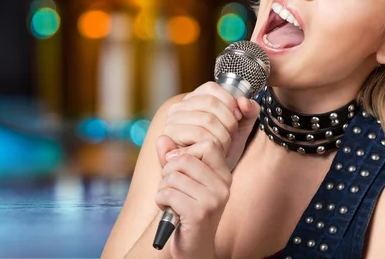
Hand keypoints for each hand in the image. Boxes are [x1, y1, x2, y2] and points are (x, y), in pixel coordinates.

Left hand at [155, 139, 231, 258]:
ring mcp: (213, 200)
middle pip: (185, 159)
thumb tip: (162, 137)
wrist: (192, 247)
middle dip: (168, 172)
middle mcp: (223, 186)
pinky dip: (161, 200)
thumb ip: (172, 158)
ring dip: (163, 189)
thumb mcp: (180, 180)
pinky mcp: (199, 213)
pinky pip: (168, 193)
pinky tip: (168, 210)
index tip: (177, 167)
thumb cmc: (185, 211)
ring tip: (170, 201)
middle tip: (171, 188)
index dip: (185, 152)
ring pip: (173, 177)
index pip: (207, 144)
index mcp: (224, 174)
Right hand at [157, 81, 260, 171]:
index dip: (229, 101)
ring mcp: (172, 121)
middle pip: (211, 103)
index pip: (212, 88)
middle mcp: (179, 107)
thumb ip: (249, 111)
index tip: (238, 117)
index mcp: (194, 100)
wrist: (209, 177)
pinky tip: (213, 154)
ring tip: (223, 148)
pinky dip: (213, 145)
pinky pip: (199, 135)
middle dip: (228, 122)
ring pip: (207, 120)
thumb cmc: (222, 150)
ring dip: (222, 137)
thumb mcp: (241, 129)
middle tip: (231, 138)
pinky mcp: (169, 137)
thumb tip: (244, 101)